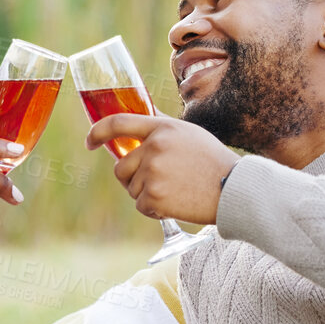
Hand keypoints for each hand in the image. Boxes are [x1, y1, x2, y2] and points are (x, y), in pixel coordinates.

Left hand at [85, 115, 237, 224]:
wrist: (235, 190)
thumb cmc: (213, 162)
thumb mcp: (189, 134)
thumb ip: (163, 126)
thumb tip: (143, 114)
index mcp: (162, 128)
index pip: (118, 123)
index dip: (98, 132)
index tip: (89, 141)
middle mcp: (154, 147)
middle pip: (121, 167)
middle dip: (133, 178)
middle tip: (159, 183)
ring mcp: (153, 172)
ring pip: (131, 188)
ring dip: (147, 194)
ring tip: (175, 190)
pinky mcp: (154, 196)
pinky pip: (141, 205)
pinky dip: (155, 209)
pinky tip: (177, 203)